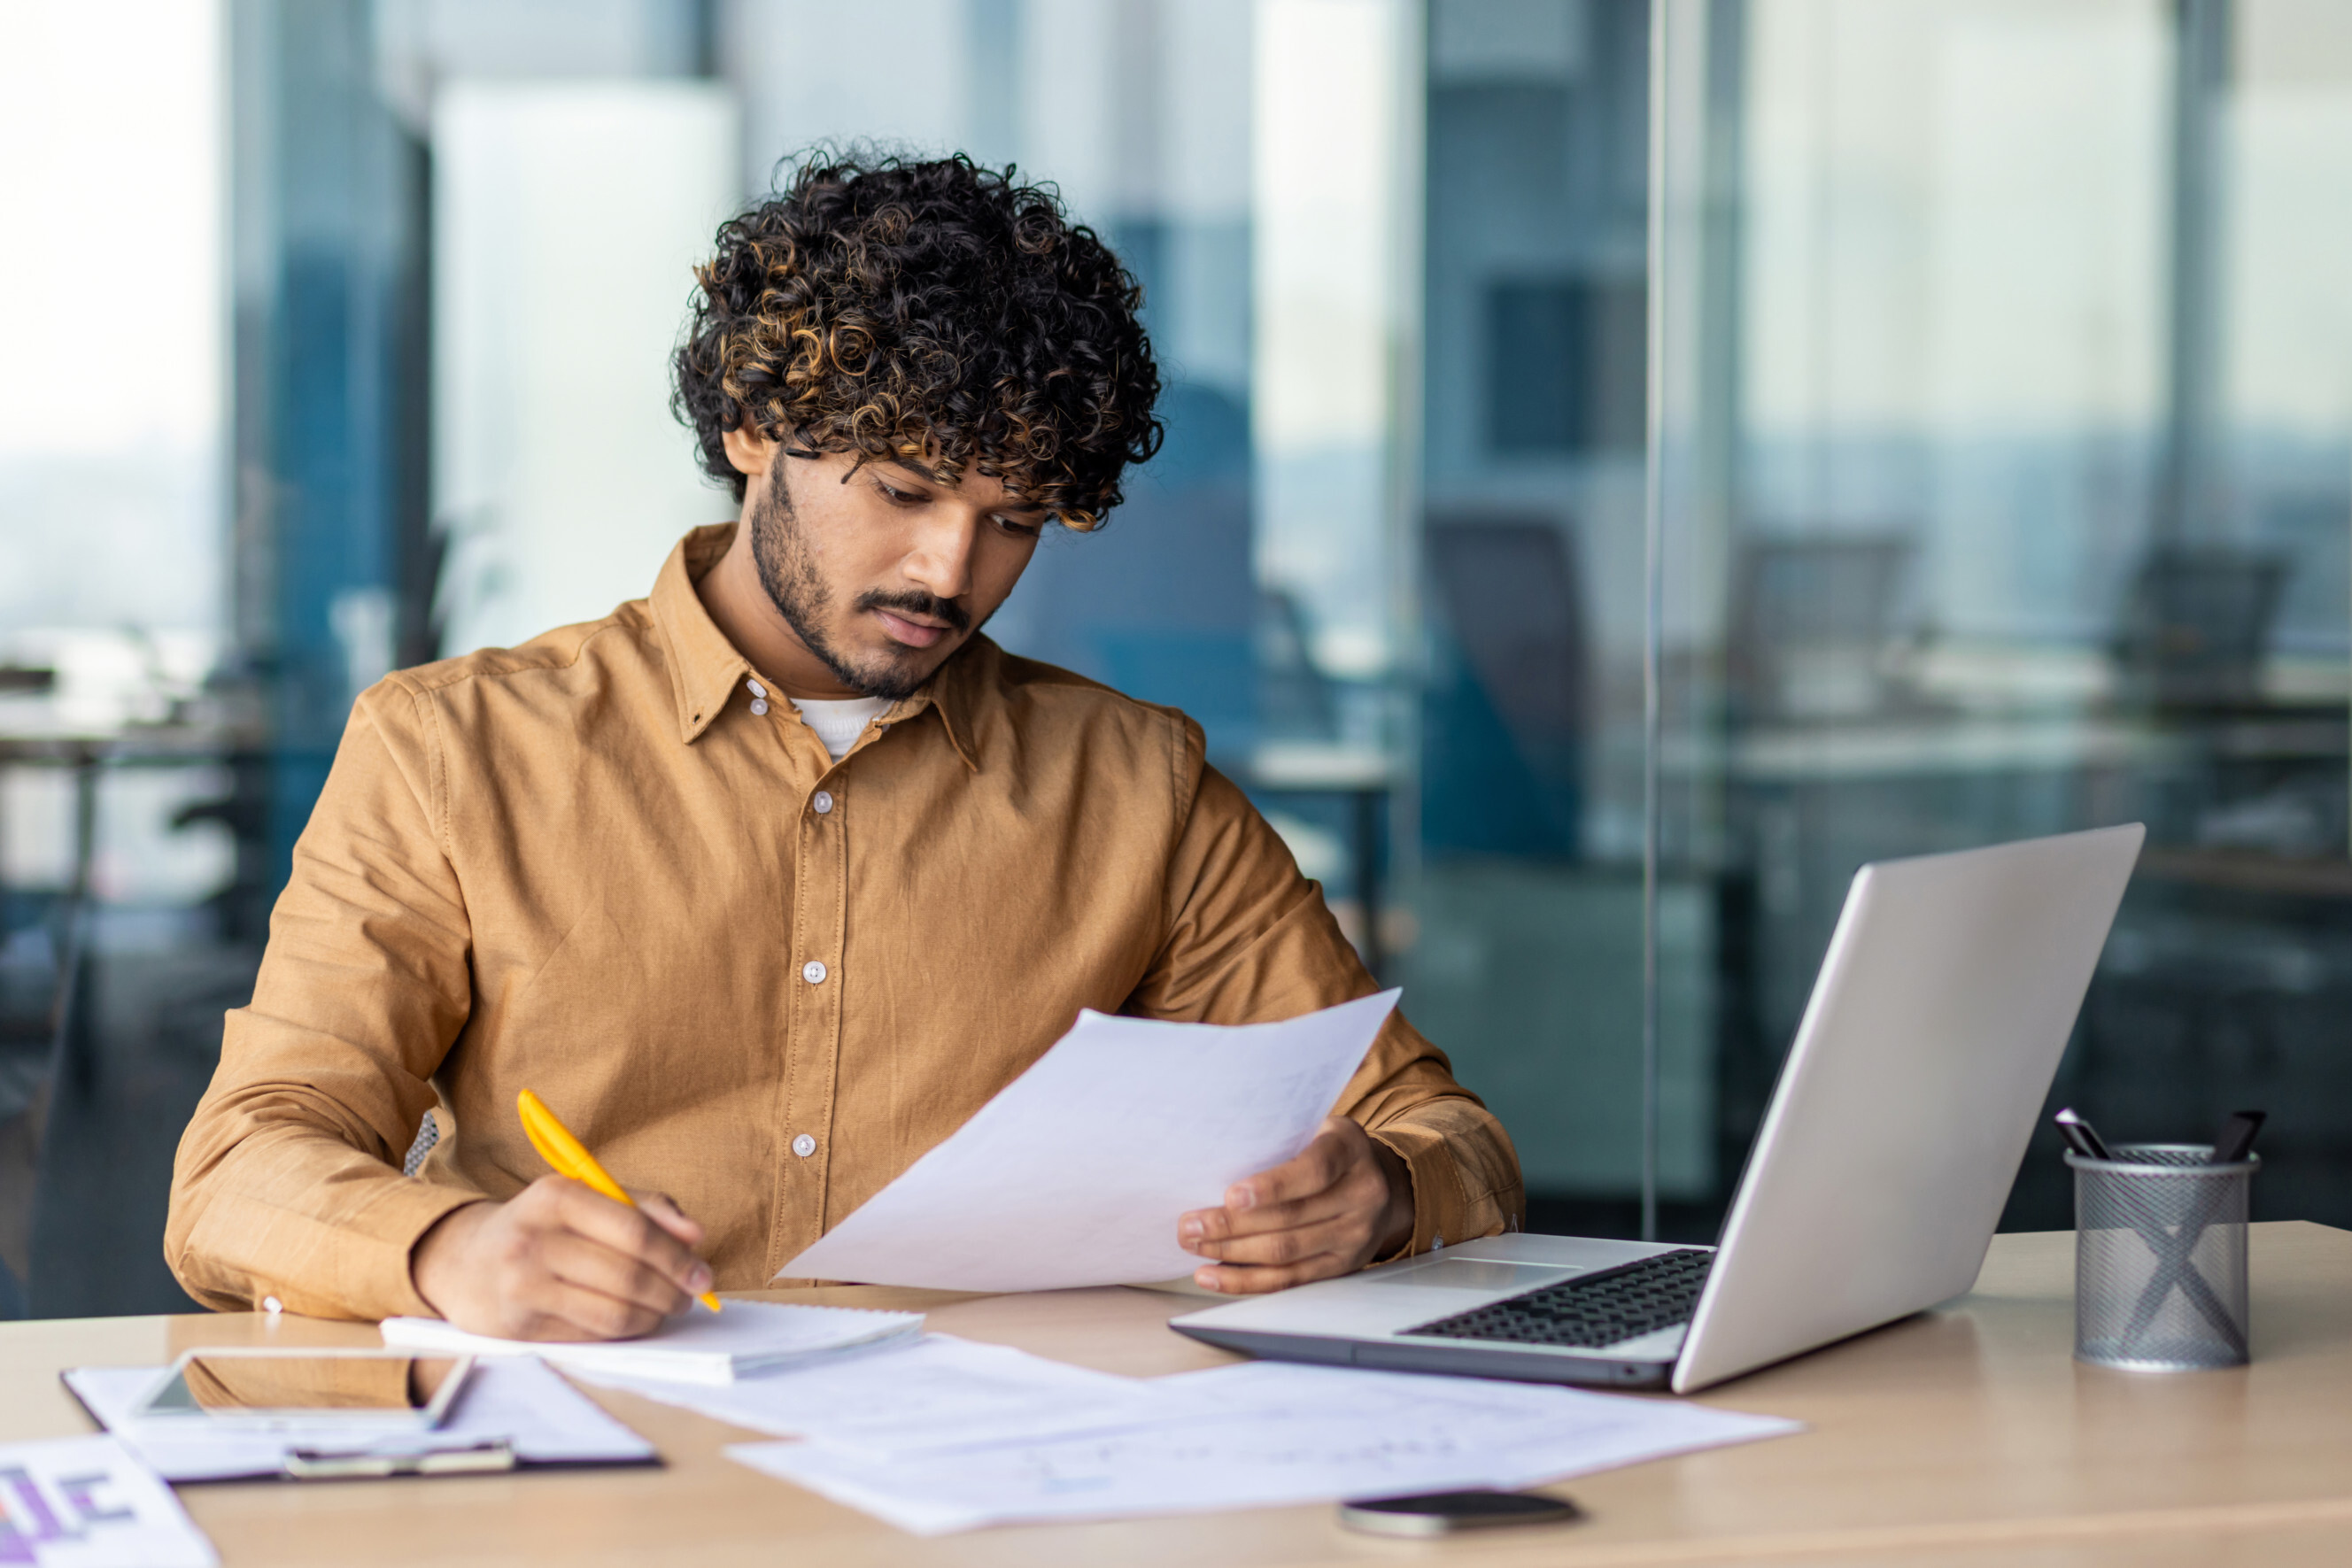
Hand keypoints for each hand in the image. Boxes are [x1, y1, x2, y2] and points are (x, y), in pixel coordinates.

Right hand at [411, 1175, 712, 1339]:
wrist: (465, 1260)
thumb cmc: (543, 1226)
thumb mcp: (587, 1198)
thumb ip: (646, 1208)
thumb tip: (695, 1236)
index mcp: (556, 1196)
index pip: (633, 1230)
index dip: (676, 1256)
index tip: (702, 1273)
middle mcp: (534, 1240)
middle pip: (627, 1276)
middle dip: (672, 1291)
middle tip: (690, 1296)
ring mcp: (523, 1287)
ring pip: (613, 1314)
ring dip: (652, 1317)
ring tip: (665, 1309)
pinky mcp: (520, 1328)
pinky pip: (591, 1336)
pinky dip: (622, 1331)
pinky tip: (630, 1320)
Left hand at [1177, 1116, 1413, 1293]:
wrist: (1382, 1182)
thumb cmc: (1328, 1149)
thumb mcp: (1316, 1127)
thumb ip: (1279, 1139)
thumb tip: (1210, 1159)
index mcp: (1351, 1150)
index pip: (1315, 1170)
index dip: (1273, 1186)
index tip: (1231, 1195)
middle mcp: (1362, 1194)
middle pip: (1291, 1219)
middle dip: (1232, 1225)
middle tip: (1189, 1225)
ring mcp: (1355, 1236)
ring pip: (1286, 1254)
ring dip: (1232, 1254)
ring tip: (1193, 1246)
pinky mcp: (1342, 1267)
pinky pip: (1289, 1280)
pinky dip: (1246, 1280)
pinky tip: (1213, 1275)